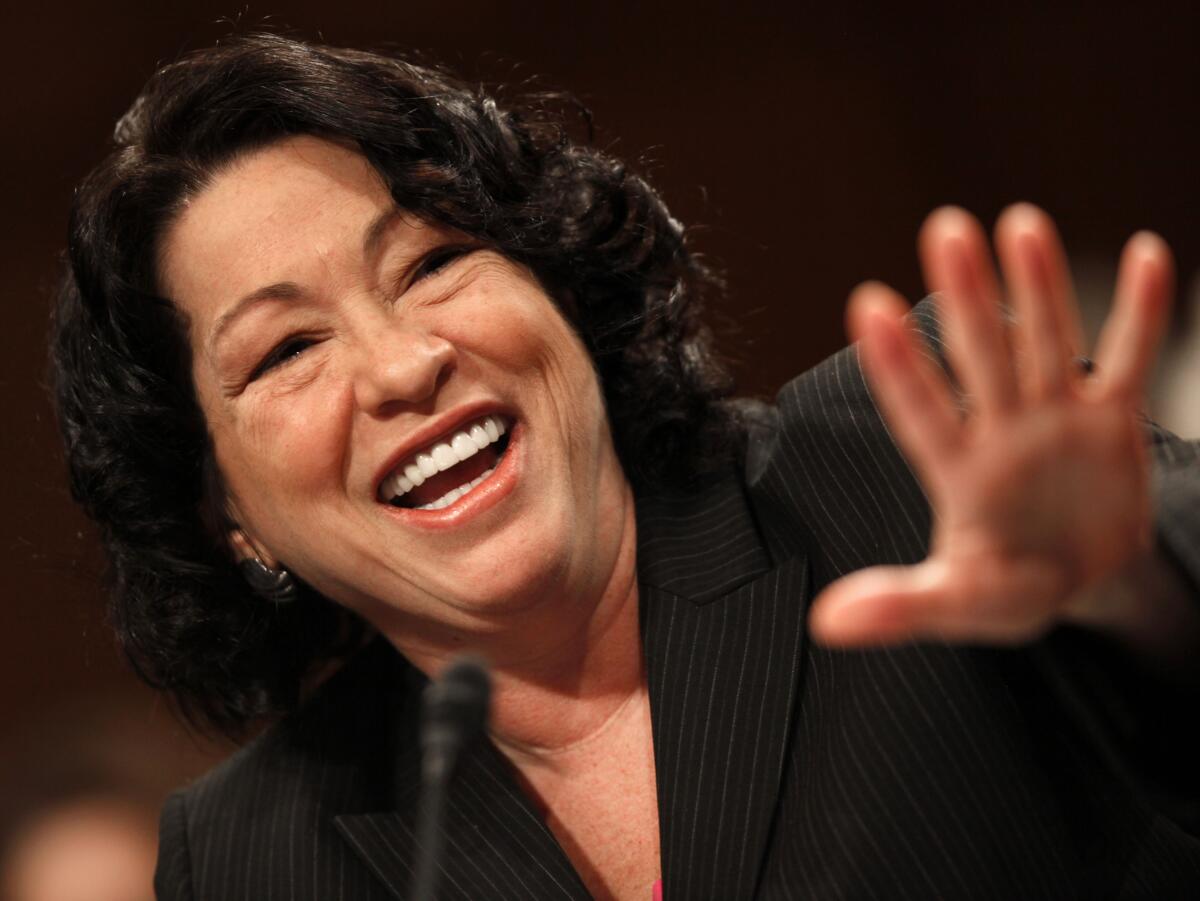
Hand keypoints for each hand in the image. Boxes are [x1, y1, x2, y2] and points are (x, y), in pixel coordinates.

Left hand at [809, 203, 1173, 646]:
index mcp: (955, 471)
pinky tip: (1145, 254)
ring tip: (1019, 224)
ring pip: (1046, 341)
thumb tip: (826, 624)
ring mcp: (1054, 418)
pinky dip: (1140, 313)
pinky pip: (1129, 360)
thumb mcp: (960, 604)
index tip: (867, 303)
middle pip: (980, 356)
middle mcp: (999, 430)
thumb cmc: (1009, 589)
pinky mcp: (1108, 420)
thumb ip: (901, 606)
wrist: (1077, 579)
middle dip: (965, 296)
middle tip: (944, 228)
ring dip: (1037, 286)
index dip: (898, 362)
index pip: (919, 409)